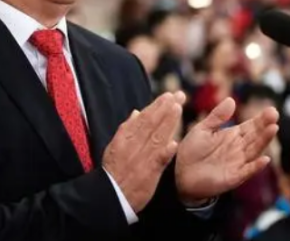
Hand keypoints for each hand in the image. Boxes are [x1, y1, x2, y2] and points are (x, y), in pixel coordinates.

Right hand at [103, 92, 184, 212]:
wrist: (111, 194)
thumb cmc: (114, 170)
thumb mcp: (115, 146)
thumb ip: (127, 129)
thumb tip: (137, 112)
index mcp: (125, 138)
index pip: (143, 118)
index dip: (156, 106)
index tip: (168, 96)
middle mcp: (133, 145)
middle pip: (151, 123)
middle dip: (165, 108)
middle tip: (178, 96)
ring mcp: (142, 158)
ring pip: (157, 137)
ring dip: (168, 123)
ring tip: (178, 109)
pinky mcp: (148, 173)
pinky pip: (158, 161)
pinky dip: (165, 152)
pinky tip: (174, 144)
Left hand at [175, 97, 278, 204]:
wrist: (180, 173)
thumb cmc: (191, 151)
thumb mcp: (203, 129)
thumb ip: (217, 116)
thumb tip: (231, 99)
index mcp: (232, 136)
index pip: (250, 126)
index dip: (261, 119)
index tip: (271, 110)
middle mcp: (238, 149)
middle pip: (255, 136)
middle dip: (265, 126)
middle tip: (274, 114)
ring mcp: (237, 163)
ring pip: (254, 150)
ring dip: (264, 141)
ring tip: (273, 128)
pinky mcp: (233, 177)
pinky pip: (247, 171)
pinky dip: (256, 166)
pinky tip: (265, 159)